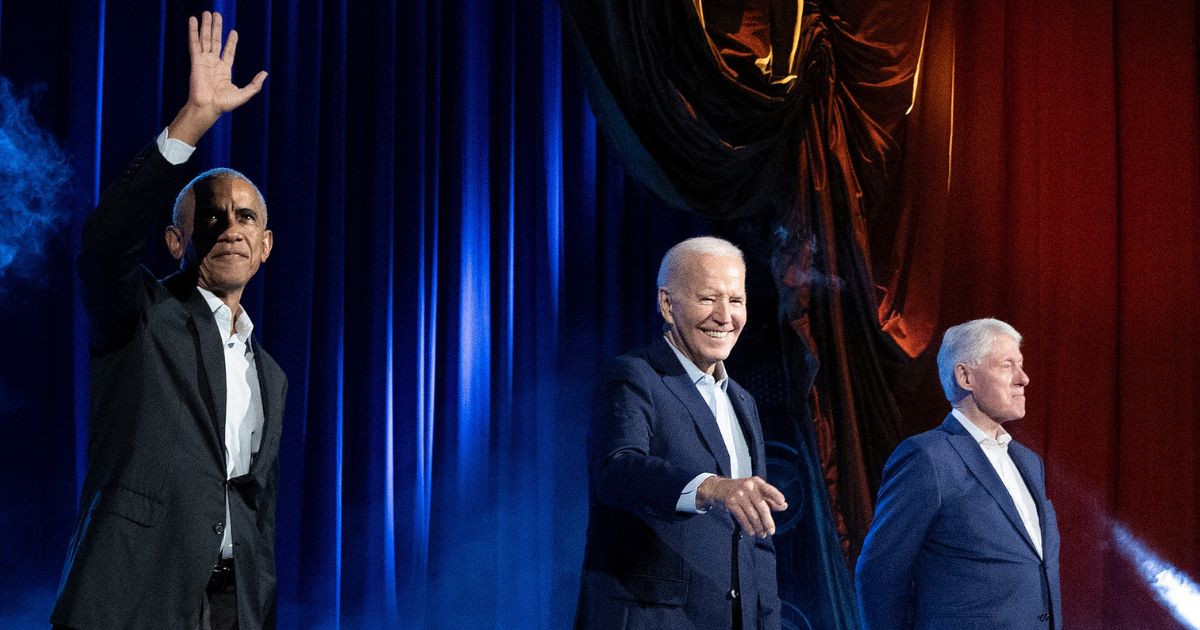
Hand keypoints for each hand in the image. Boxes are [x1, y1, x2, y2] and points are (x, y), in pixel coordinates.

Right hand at [168, 11, 267, 144]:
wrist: (208, 107)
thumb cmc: (224, 104)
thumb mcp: (244, 94)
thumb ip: (254, 84)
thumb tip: (265, 74)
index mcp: (224, 71)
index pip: (228, 52)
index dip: (231, 42)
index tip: (233, 32)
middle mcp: (213, 64)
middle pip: (215, 41)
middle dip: (216, 28)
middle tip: (216, 14)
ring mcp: (204, 61)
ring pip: (205, 39)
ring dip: (206, 26)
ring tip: (207, 13)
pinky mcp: (196, 60)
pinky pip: (194, 43)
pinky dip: (193, 31)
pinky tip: (193, 20)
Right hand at [697, 476, 787, 537]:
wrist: (718, 488)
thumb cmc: (740, 490)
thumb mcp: (754, 491)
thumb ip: (769, 499)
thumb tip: (784, 506)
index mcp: (756, 482)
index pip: (769, 489)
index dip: (776, 496)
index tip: (783, 503)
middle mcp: (748, 487)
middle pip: (762, 507)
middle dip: (768, 521)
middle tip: (772, 531)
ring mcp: (739, 495)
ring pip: (753, 515)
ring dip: (759, 527)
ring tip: (762, 534)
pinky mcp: (731, 503)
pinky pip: (742, 518)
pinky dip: (748, 527)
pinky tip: (752, 532)